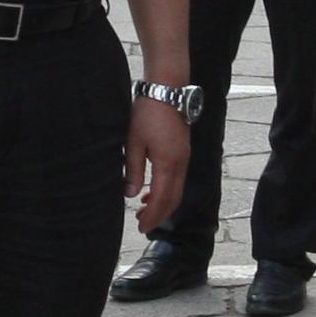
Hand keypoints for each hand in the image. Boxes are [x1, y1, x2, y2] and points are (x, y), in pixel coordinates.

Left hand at [125, 96, 188, 233]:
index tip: (141, 227)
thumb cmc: (148, 113)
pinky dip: (167, 191)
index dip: (152, 216)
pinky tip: (153, 190)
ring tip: (145, 210)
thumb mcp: (133, 142)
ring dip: (164, 204)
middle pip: (173, 199)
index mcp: (168, 164)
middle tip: (143, 225)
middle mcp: (181, 164)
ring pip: (177, 190)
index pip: (162, 199)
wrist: (167, 89)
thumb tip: (131, 194)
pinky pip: (178, 179)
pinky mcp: (183, 151)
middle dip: (160, 215)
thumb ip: (133, 170)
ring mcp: (184, 157)